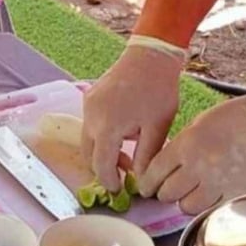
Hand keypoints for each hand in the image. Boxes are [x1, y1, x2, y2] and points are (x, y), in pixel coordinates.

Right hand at [81, 37, 185, 192]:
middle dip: (104, 168)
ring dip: (102, 151)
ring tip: (127, 154)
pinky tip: (123, 134)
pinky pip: (90, 124)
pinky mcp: (90, 97)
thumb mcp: (157, 128)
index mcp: (107, 128)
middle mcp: (91, 118)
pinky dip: (101, 136)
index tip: (120, 190)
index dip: (109, 182)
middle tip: (125, 173)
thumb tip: (141, 182)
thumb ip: (146, 158)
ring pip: (87, 140)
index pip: (100, 166)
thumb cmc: (157, 91)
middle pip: (89, 155)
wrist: (150, 55)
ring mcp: (87, 105)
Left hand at [138, 92, 245, 214]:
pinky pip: (210, 209)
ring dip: (184, 201)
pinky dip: (205, 204)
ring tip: (188, 192)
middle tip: (168, 188)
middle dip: (164, 192)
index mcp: (186, 145)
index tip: (146, 187)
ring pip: (186, 206)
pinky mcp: (234, 194)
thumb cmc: (230, 118)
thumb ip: (177, 148)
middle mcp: (198, 167)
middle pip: (167, 193)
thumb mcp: (195, 126)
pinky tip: (206, 194)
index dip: (147, 183)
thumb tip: (162, 170)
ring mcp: (217, 183)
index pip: (154, 173)